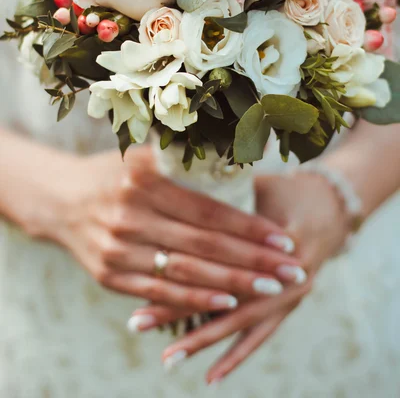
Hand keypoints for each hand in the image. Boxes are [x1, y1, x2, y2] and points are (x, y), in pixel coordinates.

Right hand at [37, 145, 302, 311]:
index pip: (208, 209)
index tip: (283, 239)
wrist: (60, 199)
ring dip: (233, 284)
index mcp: (144, 179)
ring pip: (186, 272)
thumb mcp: (143, 155)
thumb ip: (185, 155)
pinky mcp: (108, 275)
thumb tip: (240, 149)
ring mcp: (116, 248)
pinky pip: (158, 293)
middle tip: (292, 271)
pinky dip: (194, 301)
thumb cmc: (115, 173)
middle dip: (253, 260)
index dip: (249, 227)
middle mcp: (129, 214)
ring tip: (271, 289)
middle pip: (204, 243)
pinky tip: (226, 303)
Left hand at [132, 170, 347, 379]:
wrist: (330, 207)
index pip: (222, 257)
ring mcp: (292, 293)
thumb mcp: (259, 184)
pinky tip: (211, 376)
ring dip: (202, 338)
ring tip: (168, 357)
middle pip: (227, 297)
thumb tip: (171, 176)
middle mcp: (288, 273)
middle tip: (137, 322)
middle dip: (179, 310)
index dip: (181, 269)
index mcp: (281, 237)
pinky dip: (236, 356)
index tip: (140, 279)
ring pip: (239, 322)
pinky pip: (260, 336)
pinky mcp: (289, 305)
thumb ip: (223, 188)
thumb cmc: (285, 190)